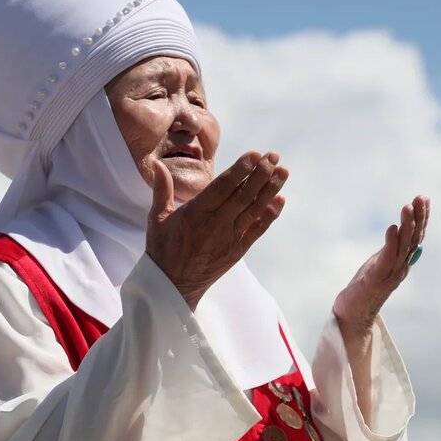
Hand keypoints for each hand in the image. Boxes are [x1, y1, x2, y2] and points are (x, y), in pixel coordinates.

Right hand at [146, 151, 288, 308]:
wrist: (173, 285)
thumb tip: (158, 164)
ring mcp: (229, 238)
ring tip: (283, 172)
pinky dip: (269, 215)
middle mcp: (215, 225)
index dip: (240, 170)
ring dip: (270, 190)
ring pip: (253, 210)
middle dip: (260, 174)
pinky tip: (280, 200)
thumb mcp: (158, 218)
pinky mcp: (237, 250)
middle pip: (242, 195)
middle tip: (273, 157)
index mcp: (195, 214)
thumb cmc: (163, 249)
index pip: (222, 187)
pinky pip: (257, 230)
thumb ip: (161, 189)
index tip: (254, 155)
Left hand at [333, 195, 430, 344]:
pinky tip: (392, 228)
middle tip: (420, 198)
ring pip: (403, 247)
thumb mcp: (380, 264)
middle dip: (418, 217)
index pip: (416, 237)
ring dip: (406, 226)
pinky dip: (391, 243)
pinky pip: (386, 260)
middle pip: (413, 239)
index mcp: (402, 262)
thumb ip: (392, 250)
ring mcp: (389, 275)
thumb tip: (403, 233)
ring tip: (407, 207)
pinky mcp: (375, 280)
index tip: (424, 199)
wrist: (352, 317)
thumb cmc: (364, 289)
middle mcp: (400, 268)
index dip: (422, 218)